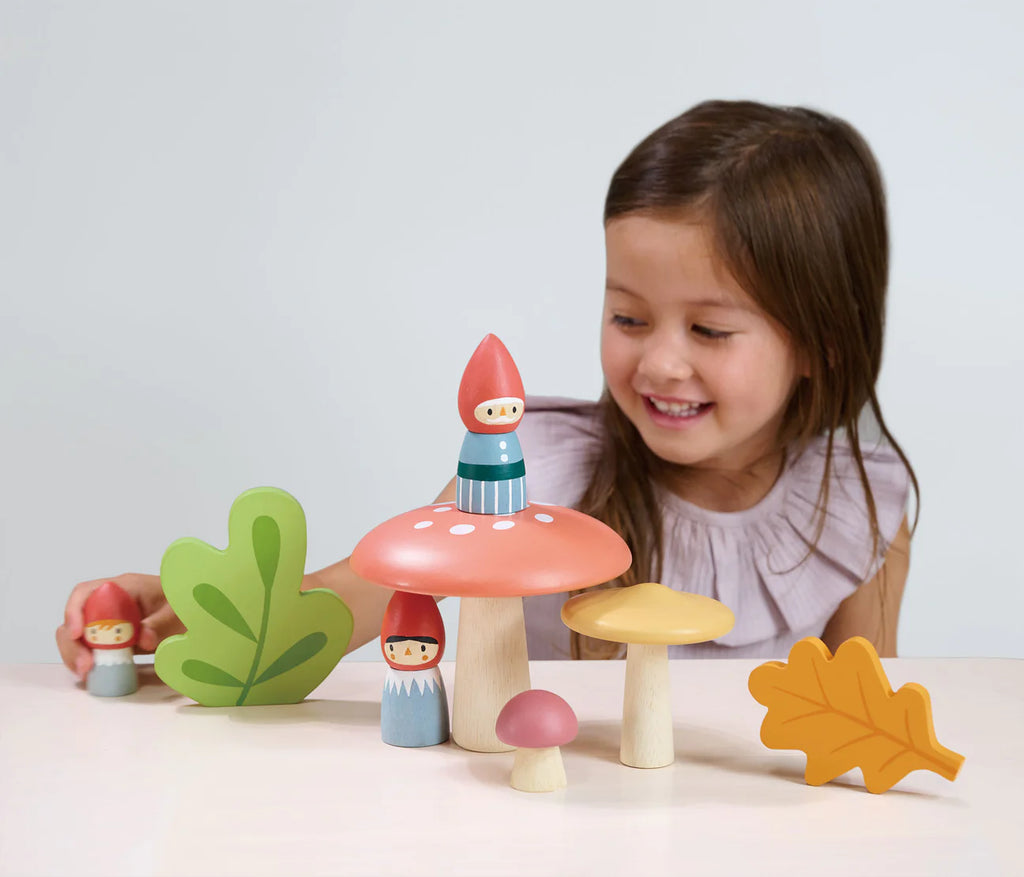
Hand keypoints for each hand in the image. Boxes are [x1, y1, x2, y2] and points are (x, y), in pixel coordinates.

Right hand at [55, 573, 183, 680]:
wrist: (192, 611)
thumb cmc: (184, 604)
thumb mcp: (176, 613)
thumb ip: (160, 624)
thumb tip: (143, 639)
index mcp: (125, 587)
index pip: (87, 592)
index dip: (75, 612)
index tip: (77, 635)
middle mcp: (111, 601)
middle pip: (77, 617)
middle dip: (73, 642)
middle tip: (85, 665)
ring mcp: (110, 619)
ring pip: (79, 634)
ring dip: (77, 654)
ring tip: (87, 673)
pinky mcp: (112, 636)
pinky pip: (91, 646)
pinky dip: (88, 659)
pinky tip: (92, 673)